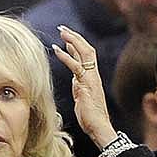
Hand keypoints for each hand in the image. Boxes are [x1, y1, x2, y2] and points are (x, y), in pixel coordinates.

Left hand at [52, 25, 116, 148]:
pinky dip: (67, 57)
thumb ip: (80, 85)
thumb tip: (76, 78)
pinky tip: (58, 50)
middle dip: (75, 37)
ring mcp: (91, 79)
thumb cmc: (90, 117)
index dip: (77, 44)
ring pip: (84, 53)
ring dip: (72, 41)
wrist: (99, 128)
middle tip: (63, 28)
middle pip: (87, 49)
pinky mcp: (86, 85)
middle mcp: (93, 76)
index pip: (87, 55)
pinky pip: (77, 67)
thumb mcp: (82, 96)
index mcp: (92, 78)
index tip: (66, 36)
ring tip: (61, 32)